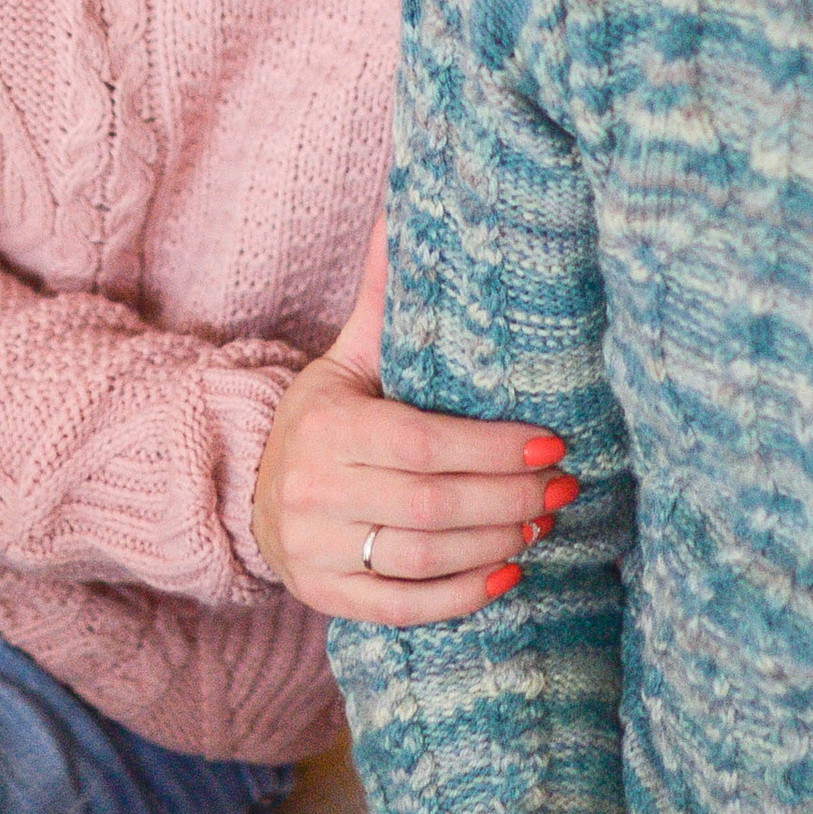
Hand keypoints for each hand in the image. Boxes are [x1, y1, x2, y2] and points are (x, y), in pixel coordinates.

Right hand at [253, 224, 574, 622]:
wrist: (248, 490)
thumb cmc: (318, 421)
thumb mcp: (343, 360)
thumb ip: (379, 298)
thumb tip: (400, 207)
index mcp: (326, 428)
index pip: (424, 444)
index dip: (494, 449)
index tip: (552, 443)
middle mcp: (316, 492)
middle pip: (434, 504)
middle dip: (510, 496)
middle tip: (564, 486)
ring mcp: (318, 552)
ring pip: (425, 557)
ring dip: (496, 541)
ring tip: (544, 519)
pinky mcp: (328, 598)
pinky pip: (404, 607)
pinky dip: (463, 596)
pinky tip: (509, 572)